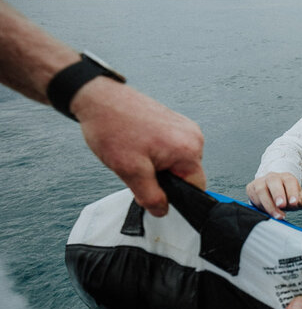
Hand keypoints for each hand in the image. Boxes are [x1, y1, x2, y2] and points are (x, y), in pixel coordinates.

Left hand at [73, 77, 205, 216]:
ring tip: (136, 152)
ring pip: (178, 162)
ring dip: (159, 165)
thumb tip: (162, 211)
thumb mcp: (130, 171)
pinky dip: (157, 152)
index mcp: (188, 150)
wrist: (98, 98)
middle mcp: (193, 137)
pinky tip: (139, 144)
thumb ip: (150, 196)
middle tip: (138, 167)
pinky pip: (173, 148)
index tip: (153, 190)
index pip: (196, 188)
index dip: (174, 195)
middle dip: (164, 178)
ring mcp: (186, 127)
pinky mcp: (176, 122)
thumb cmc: (112, 127)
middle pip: (187, 175)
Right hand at [246, 171, 301, 219]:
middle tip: (283, 206)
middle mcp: (273, 177)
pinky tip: (264, 212)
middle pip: (274, 182)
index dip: (292, 192)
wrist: (271, 190)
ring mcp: (261, 182)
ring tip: (277, 215)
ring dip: (268, 203)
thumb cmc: (287, 196)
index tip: (294, 203)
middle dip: (278, 194)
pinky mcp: (251, 188)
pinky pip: (253, 196)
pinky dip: (258, 204)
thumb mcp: (299, 199)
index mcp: (287, 178)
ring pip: (261, 190)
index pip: (290, 182)